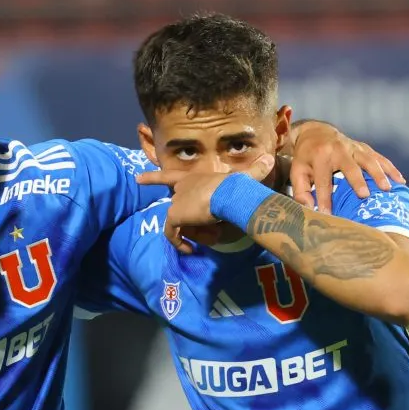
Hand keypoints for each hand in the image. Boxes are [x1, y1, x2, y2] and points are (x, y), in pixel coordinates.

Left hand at [138, 154, 274, 253]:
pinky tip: (190, 249)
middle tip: (211, 228)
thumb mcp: (245, 178)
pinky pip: (172, 234)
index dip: (154, 177)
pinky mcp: (174, 215)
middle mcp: (182, 187)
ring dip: (194, 232)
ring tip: (210, 236)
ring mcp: (176, 201)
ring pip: (180, 223)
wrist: (230, 193)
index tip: (137, 179)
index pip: (169, 175)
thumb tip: (271, 160)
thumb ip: (256, 171)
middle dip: (192, 222)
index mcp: (194, 177)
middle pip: (180, 208)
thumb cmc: (238, 185)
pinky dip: (180, 243)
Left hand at [288, 122, 404, 214]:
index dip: (325, 198)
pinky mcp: (364, 147)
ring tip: (387, 189)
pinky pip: (379, 157)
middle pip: (349, 166)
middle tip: (364, 195)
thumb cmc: (306, 158)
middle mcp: (338, 149)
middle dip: (357, 180)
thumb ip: (300, 191)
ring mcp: (353, 147)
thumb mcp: (297, 172)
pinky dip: (390, 168)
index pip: (323, 181)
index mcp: (319, 156)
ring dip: (379, 174)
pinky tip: (400, 180)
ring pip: (368, 160)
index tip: (328, 214)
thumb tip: (310, 208)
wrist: (316, 132)